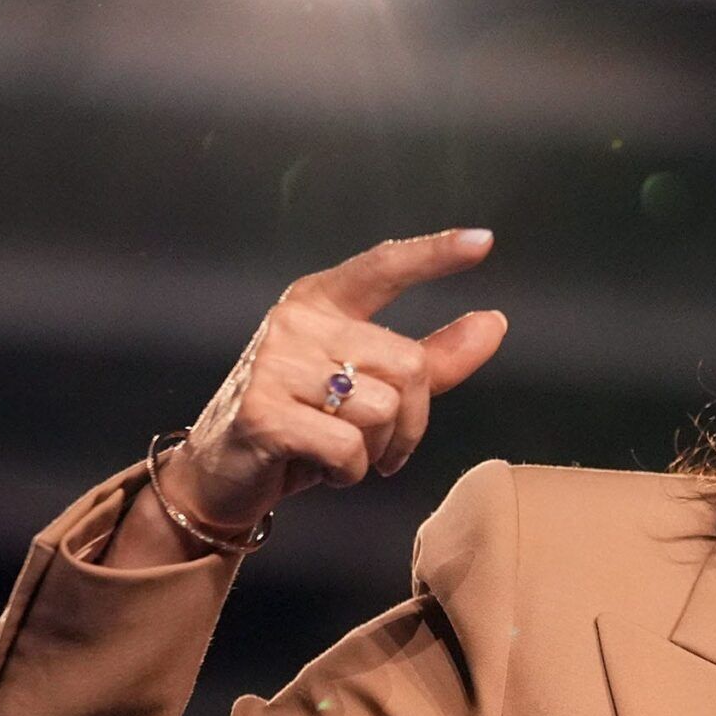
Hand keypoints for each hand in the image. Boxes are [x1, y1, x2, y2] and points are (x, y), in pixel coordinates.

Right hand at [161, 229, 506, 530]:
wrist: (221, 474)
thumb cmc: (301, 425)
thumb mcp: (370, 386)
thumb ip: (432, 357)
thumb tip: (493, 323)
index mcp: (321, 302)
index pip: (383, 266)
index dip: (434, 254)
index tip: (484, 241)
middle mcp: (297, 321)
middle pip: (408, 365)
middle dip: (411, 421)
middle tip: (381, 446)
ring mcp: (275, 363)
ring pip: (383, 409)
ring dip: (376, 450)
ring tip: (340, 453)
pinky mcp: (263, 412)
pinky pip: (349, 448)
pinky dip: (349, 472)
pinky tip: (320, 468)